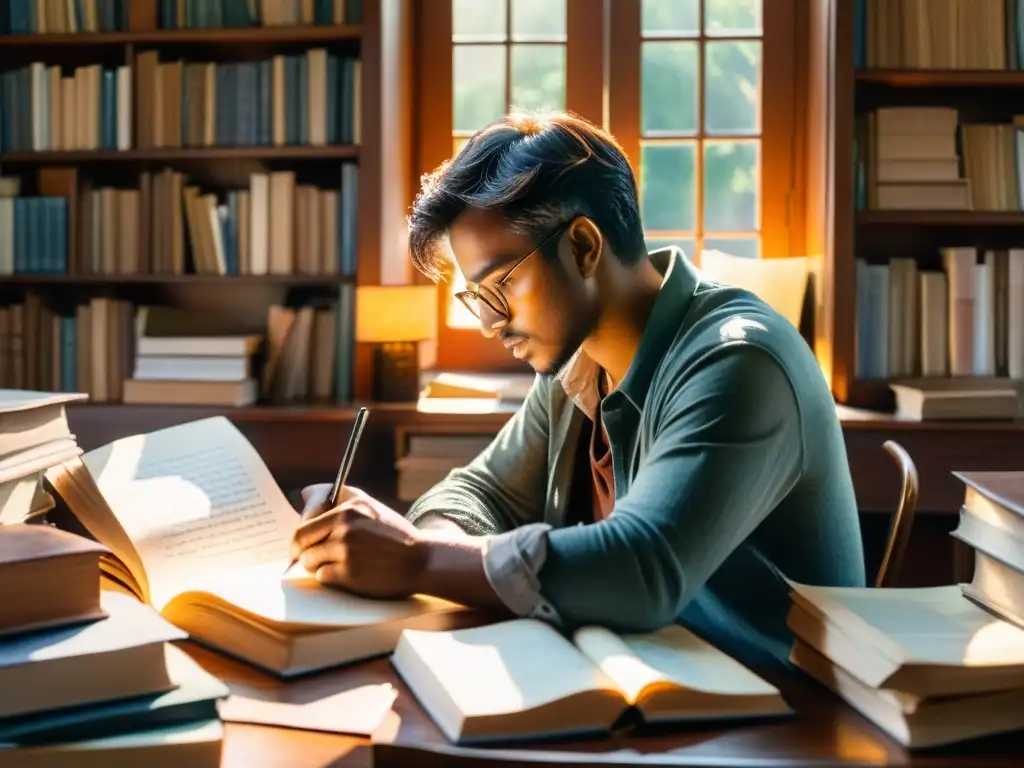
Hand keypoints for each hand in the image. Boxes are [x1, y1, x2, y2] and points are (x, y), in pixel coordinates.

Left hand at [290, 484, 426, 598]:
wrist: (420, 561)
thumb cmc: (394, 534)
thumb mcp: (371, 506)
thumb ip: (341, 497)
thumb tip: (305, 493)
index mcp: (348, 510)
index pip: (305, 525)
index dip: (300, 539)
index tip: (302, 545)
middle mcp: (345, 528)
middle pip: (301, 544)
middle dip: (304, 553)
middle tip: (313, 559)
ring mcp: (345, 551)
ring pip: (310, 562)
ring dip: (319, 566)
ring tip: (339, 565)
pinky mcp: (348, 574)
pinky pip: (322, 577)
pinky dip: (331, 579)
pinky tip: (349, 574)